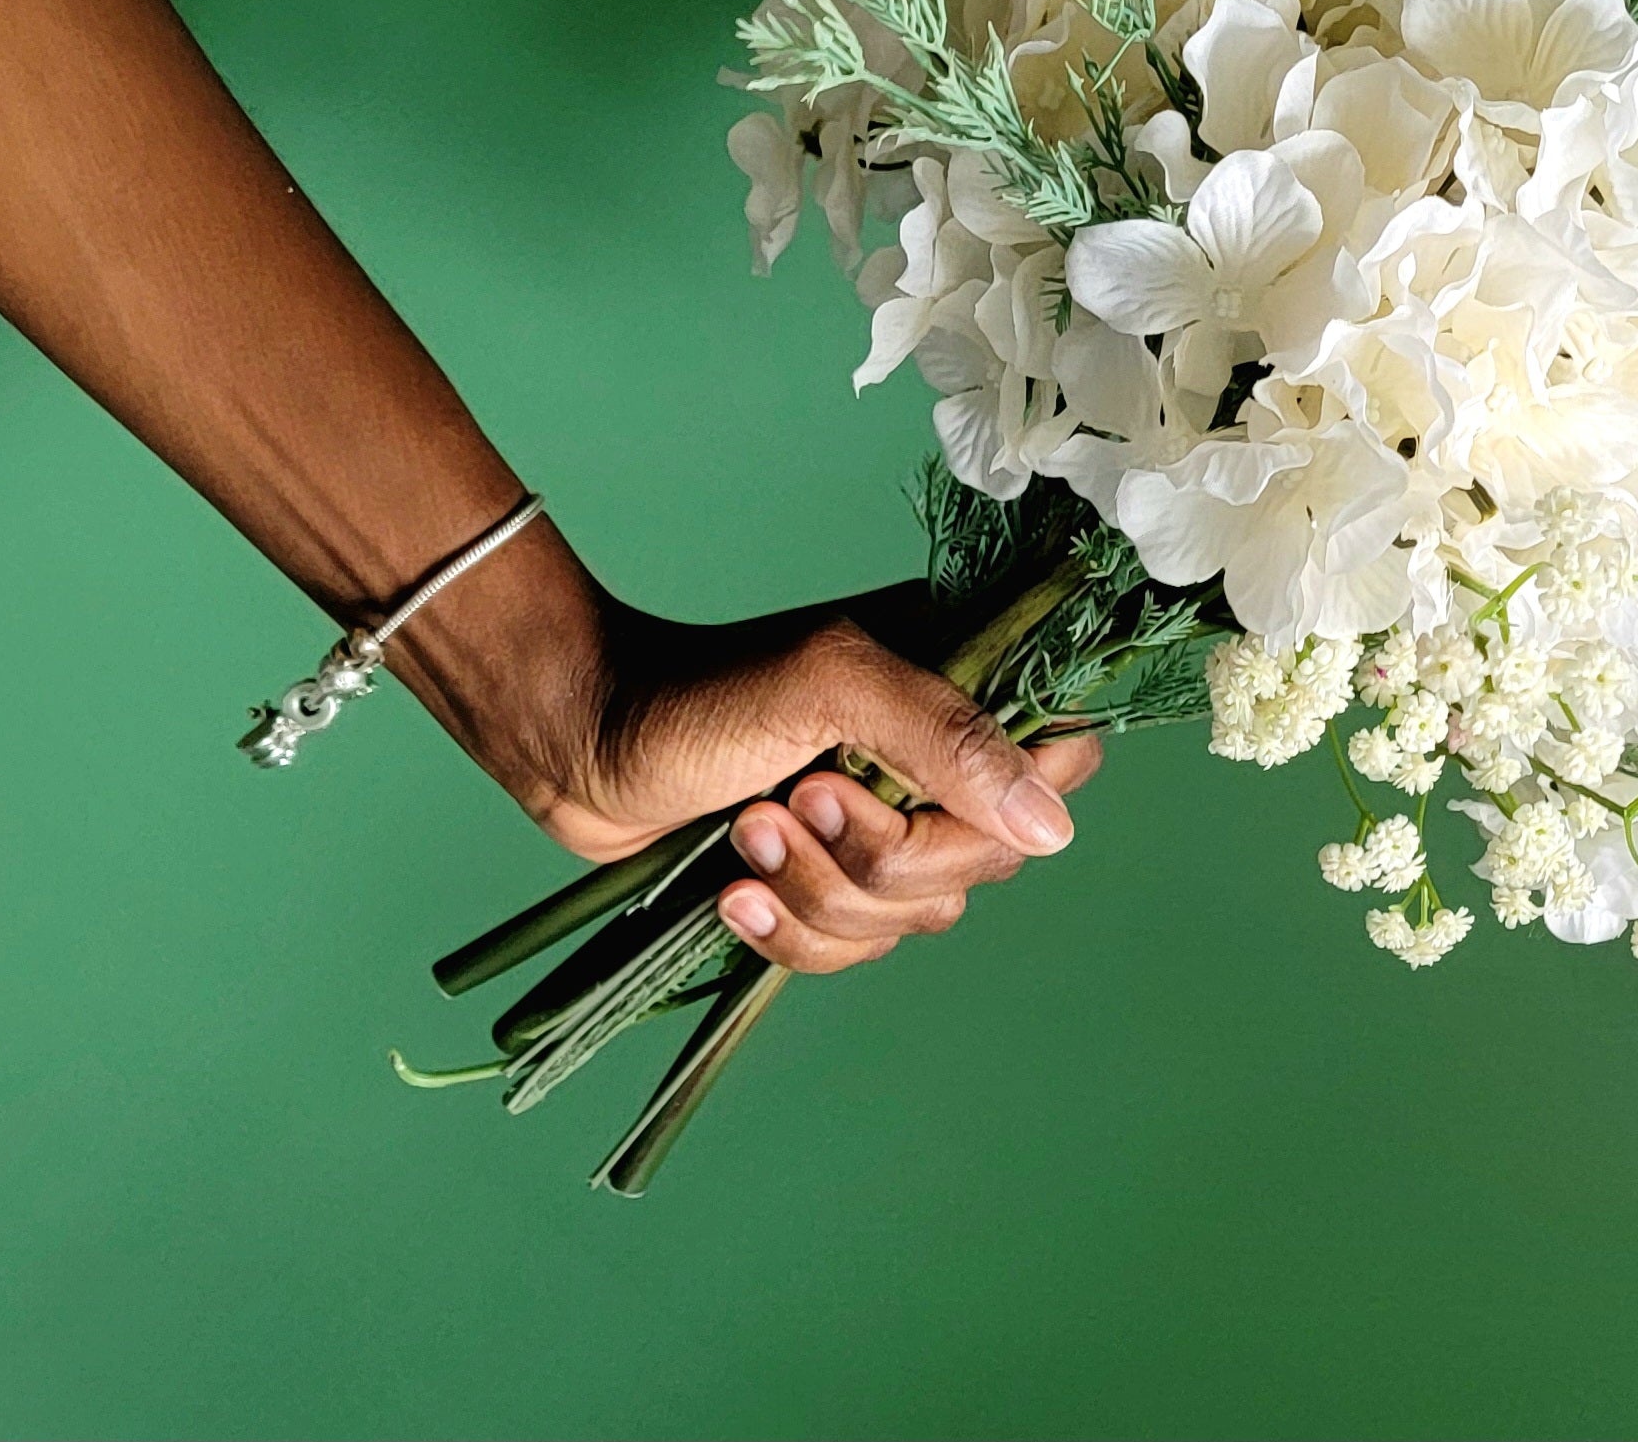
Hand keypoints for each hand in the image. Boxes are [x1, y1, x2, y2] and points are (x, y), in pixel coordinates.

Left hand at [451, 587, 1100, 976]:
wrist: (577, 741)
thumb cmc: (696, 691)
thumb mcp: (826, 685)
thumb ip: (944, 737)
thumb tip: (1052, 829)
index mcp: (957, 688)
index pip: (1060, 762)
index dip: (1012, 804)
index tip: (922, 792)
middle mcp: (934, 763)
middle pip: (984, 862)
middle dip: (881, 855)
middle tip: (796, 799)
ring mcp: (879, 827)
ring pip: (915, 918)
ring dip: (820, 892)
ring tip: (744, 835)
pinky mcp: (821, 886)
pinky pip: (853, 953)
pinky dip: (791, 935)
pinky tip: (732, 897)